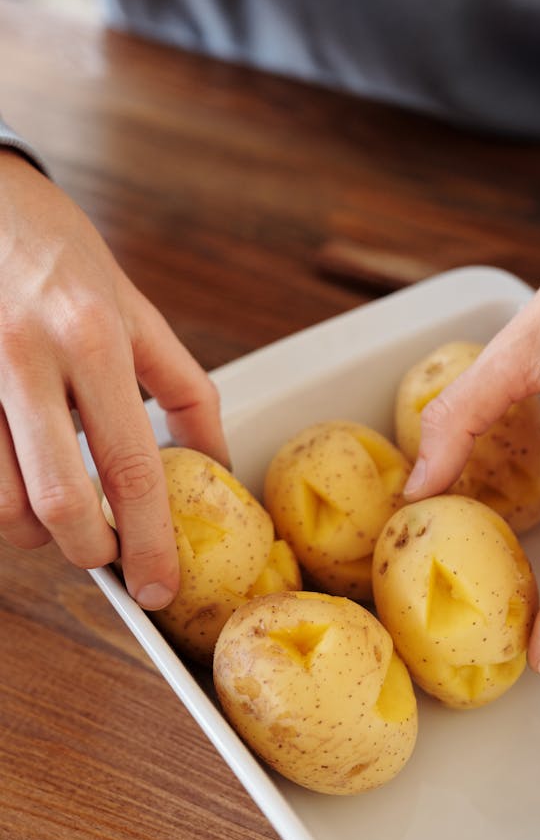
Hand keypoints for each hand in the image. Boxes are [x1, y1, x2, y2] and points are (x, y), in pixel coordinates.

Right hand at [0, 151, 228, 607]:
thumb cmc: (59, 252)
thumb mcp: (135, 306)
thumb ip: (183, 387)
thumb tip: (217, 463)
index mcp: (94, 337)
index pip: (131, 465)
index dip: (148, 540)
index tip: (157, 587)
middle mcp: (26, 357)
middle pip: (59, 502)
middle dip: (88, 549)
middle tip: (105, 552)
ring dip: (34, 531)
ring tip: (59, 512)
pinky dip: (0, 498)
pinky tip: (20, 474)